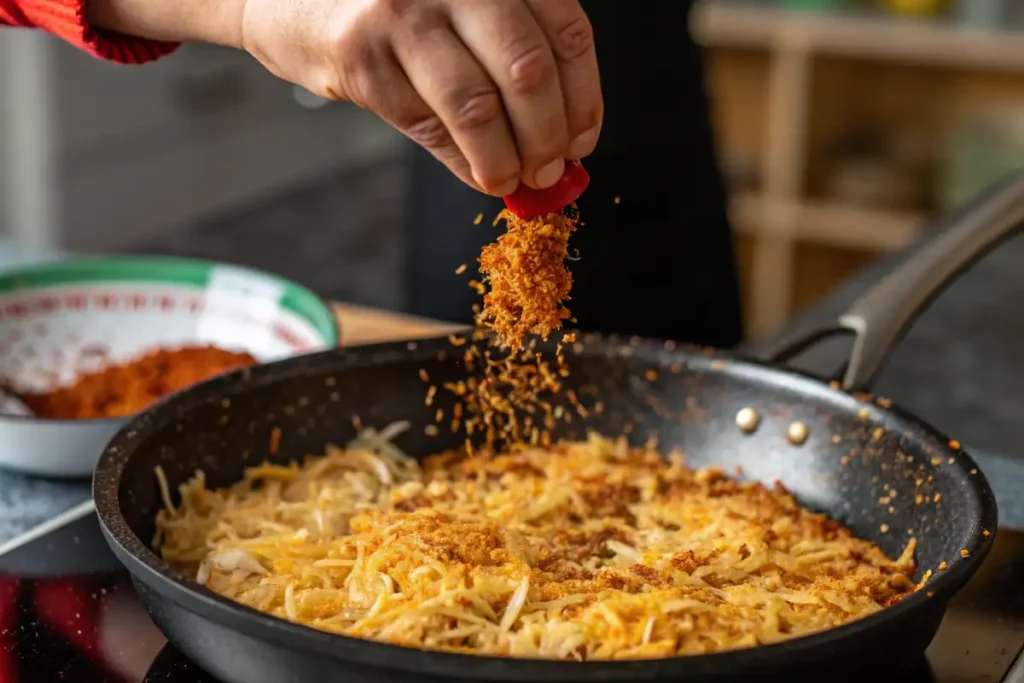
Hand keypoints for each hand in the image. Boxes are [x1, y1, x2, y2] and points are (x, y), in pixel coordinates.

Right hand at [240, 0, 603, 194]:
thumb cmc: (394, 7)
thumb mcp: (463, 6)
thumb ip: (510, 55)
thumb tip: (561, 142)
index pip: (566, 34)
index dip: (584, 99)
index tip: (582, 140)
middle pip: (528, 72)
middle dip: (547, 137)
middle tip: (548, 169)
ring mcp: (405, 13)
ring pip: (479, 108)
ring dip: (504, 161)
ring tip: (511, 180)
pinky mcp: (362, 55)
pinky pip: (429, 128)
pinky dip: (463, 164)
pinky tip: (476, 173)